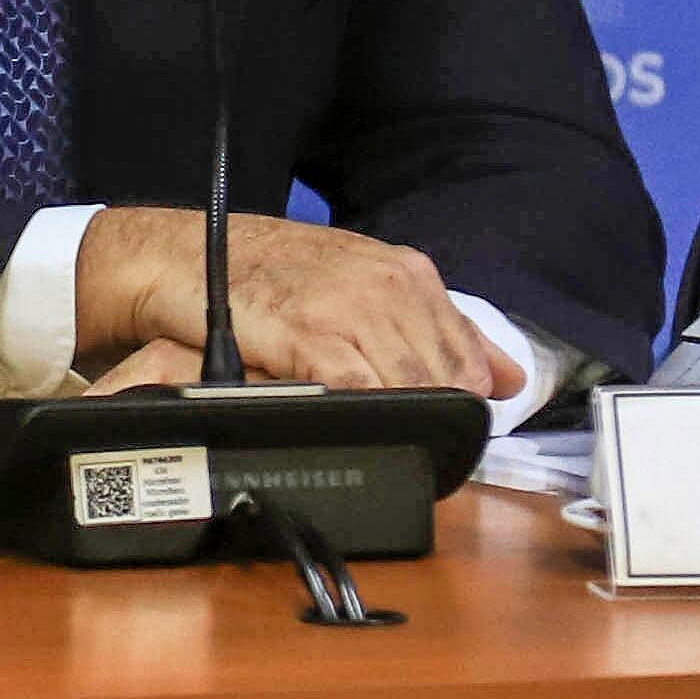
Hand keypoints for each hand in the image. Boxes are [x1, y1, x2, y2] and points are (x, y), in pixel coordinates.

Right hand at [73, 209, 521, 400]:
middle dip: (437, 417)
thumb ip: (440, 328)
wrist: (189, 254)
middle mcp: (387, 285)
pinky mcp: (305, 332)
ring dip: (401, 419)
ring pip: (408, 387)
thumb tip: (511, 378)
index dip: (464, 402)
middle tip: (413, 443)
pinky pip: (356, 386)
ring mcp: (347, 307)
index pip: (471, 359)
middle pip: (445, 379)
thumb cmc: (274, 272)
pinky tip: (351, 423)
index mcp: (409, 273)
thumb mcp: (366, 283)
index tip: (446, 428)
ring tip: (382, 439)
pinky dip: (361, 411)